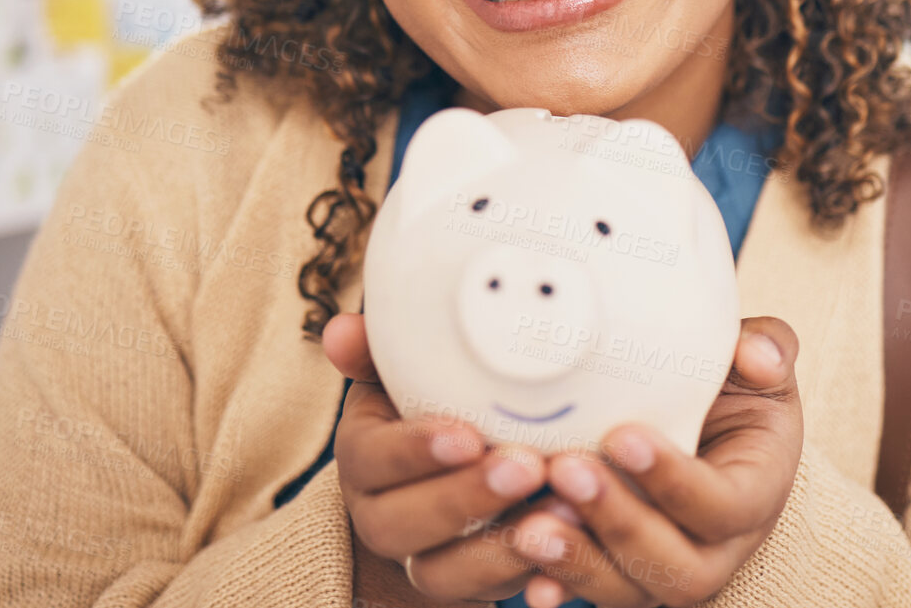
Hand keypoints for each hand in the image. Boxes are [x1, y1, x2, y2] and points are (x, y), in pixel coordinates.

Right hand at [324, 314, 566, 602]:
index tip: (467, 435)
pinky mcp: (466, 587)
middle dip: (464, 498)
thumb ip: (379, 348)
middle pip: (401, 525)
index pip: (371, 459)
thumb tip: (341, 330)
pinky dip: (530, 579)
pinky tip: (569, 551)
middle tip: (526, 466)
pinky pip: (487, 597)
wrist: (448, 469)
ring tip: (561, 508)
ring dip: (501, 547)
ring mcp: (421, 559)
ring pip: (443, 573)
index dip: (414, 450)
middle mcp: (379, 516)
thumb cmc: (432, 402)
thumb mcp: (404, 371)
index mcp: (363, 457)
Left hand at [504, 317, 803, 607]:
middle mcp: (715, 550)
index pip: (721, 506)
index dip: (674, 479)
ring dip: (578, 560)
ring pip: (628, 590)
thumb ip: (767, 349)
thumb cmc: (733, 396)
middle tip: (566, 469)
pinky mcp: (621, 575)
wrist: (708, 431)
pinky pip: (590, 591)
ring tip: (528, 524)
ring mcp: (665, 571)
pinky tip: (519, 556)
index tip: (621, 434)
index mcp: (754, 497)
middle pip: (678, 568)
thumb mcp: (756, 369)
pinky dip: (556, 581)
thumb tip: (757, 354)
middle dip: (619, 523)